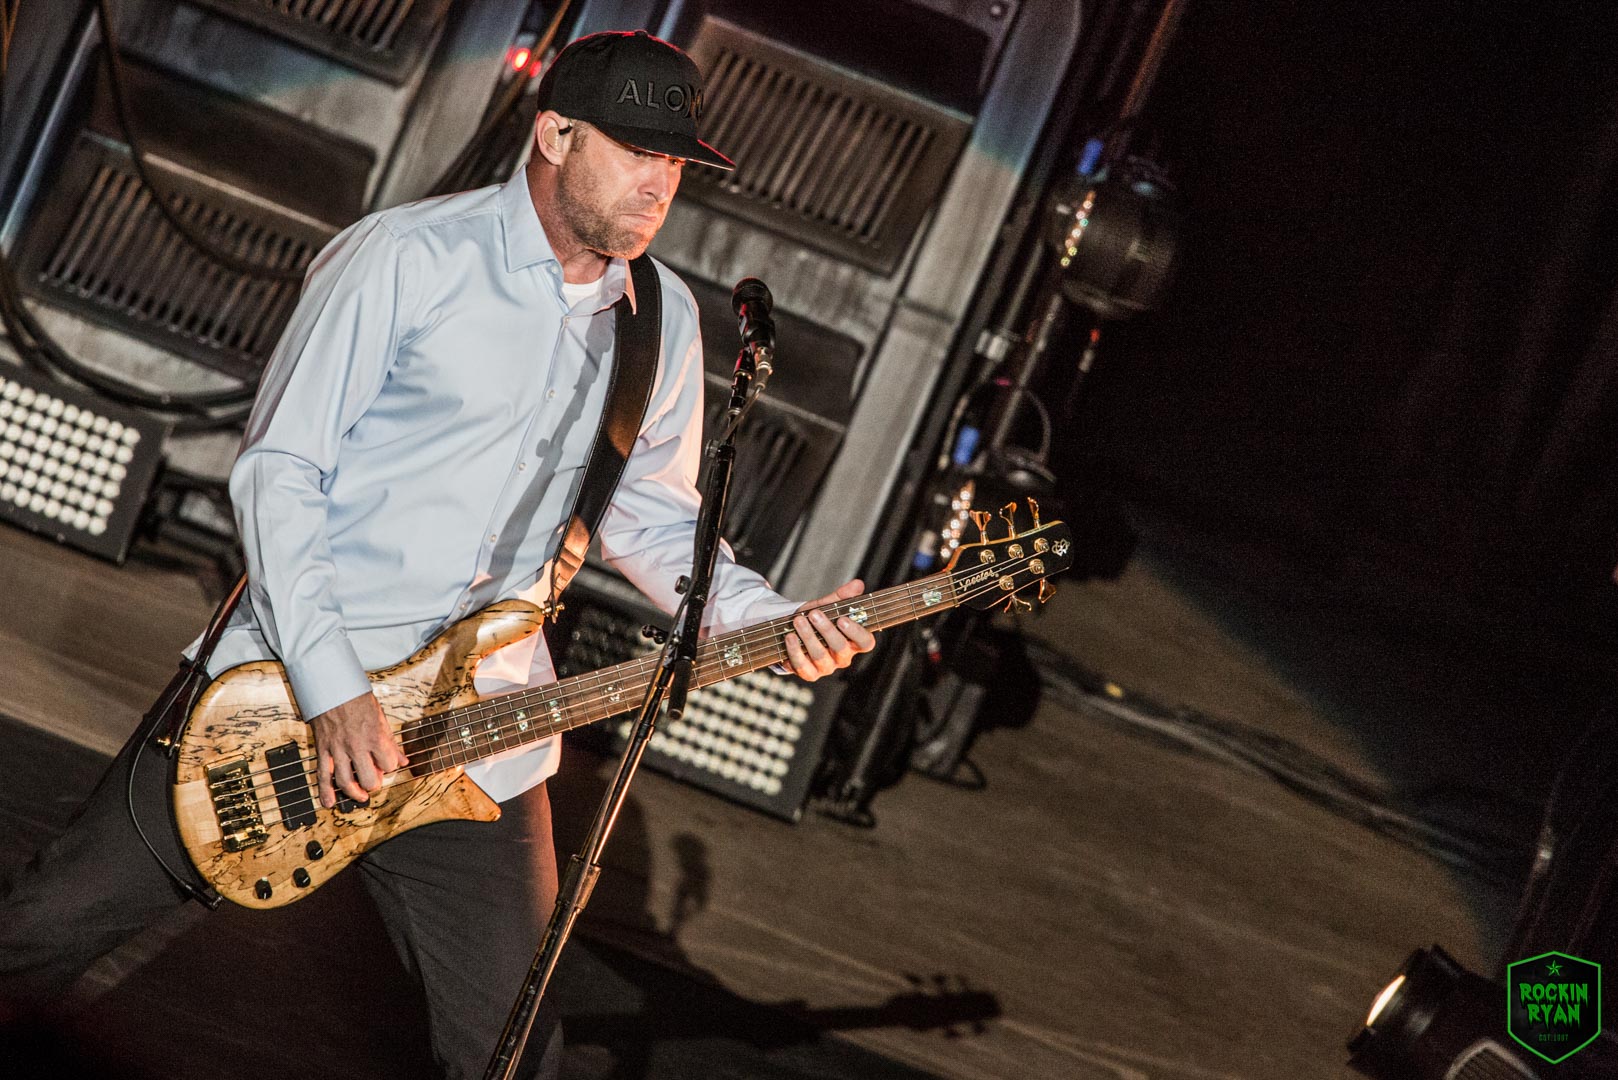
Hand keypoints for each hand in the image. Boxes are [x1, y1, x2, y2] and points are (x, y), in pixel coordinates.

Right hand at [310, 690, 408, 807]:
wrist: (332, 687)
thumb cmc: (357, 699)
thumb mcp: (381, 717)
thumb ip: (391, 742)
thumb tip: (404, 760)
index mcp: (375, 737)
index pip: (389, 765)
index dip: (390, 766)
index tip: (387, 762)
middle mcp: (356, 746)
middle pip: (369, 779)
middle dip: (374, 783)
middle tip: (375, 780)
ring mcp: (338, 749)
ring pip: (345, 782)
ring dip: (354, 793)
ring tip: (360, 796)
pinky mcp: (323, 749)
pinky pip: (322, 774)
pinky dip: (325, 791)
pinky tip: (329, 802)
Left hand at [783, 579, 877, 681]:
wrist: (794, 630)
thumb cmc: (817, 619)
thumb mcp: (829, 606)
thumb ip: (843, 597)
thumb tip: (858, 584)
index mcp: (853, 642)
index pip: (865, 642)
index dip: (857, 633)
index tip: (843, 619)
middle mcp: (842, 657)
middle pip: (841, 648)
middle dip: (827, 630)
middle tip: (814, 614)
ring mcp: (826, 667)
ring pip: (820, 656)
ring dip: (808, 637)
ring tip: (798, 621)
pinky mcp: (809, 673)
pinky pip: (803, 666)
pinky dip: (795, 651)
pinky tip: (789, 637)